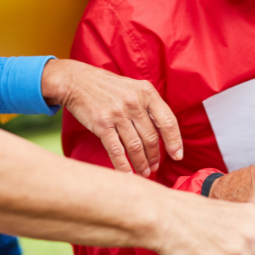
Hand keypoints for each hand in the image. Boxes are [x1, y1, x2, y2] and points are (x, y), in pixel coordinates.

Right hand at [42, 59, 182, 176]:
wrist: (77, 81)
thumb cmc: (107, 86)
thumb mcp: (133, 88)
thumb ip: (148, 105)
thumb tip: (164, 132)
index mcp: (147, 92)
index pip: (168, 121)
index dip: (174, 141)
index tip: (177, 155)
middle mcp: (134, 102)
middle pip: (151, 137)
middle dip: (155, 156)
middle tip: (154, 167)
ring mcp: (118, 113)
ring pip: (135, 146)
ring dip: (141, 163)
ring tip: (144, 172)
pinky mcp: (102, 124)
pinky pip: (116, 150)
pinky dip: (122, 165)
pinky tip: (127, 173)